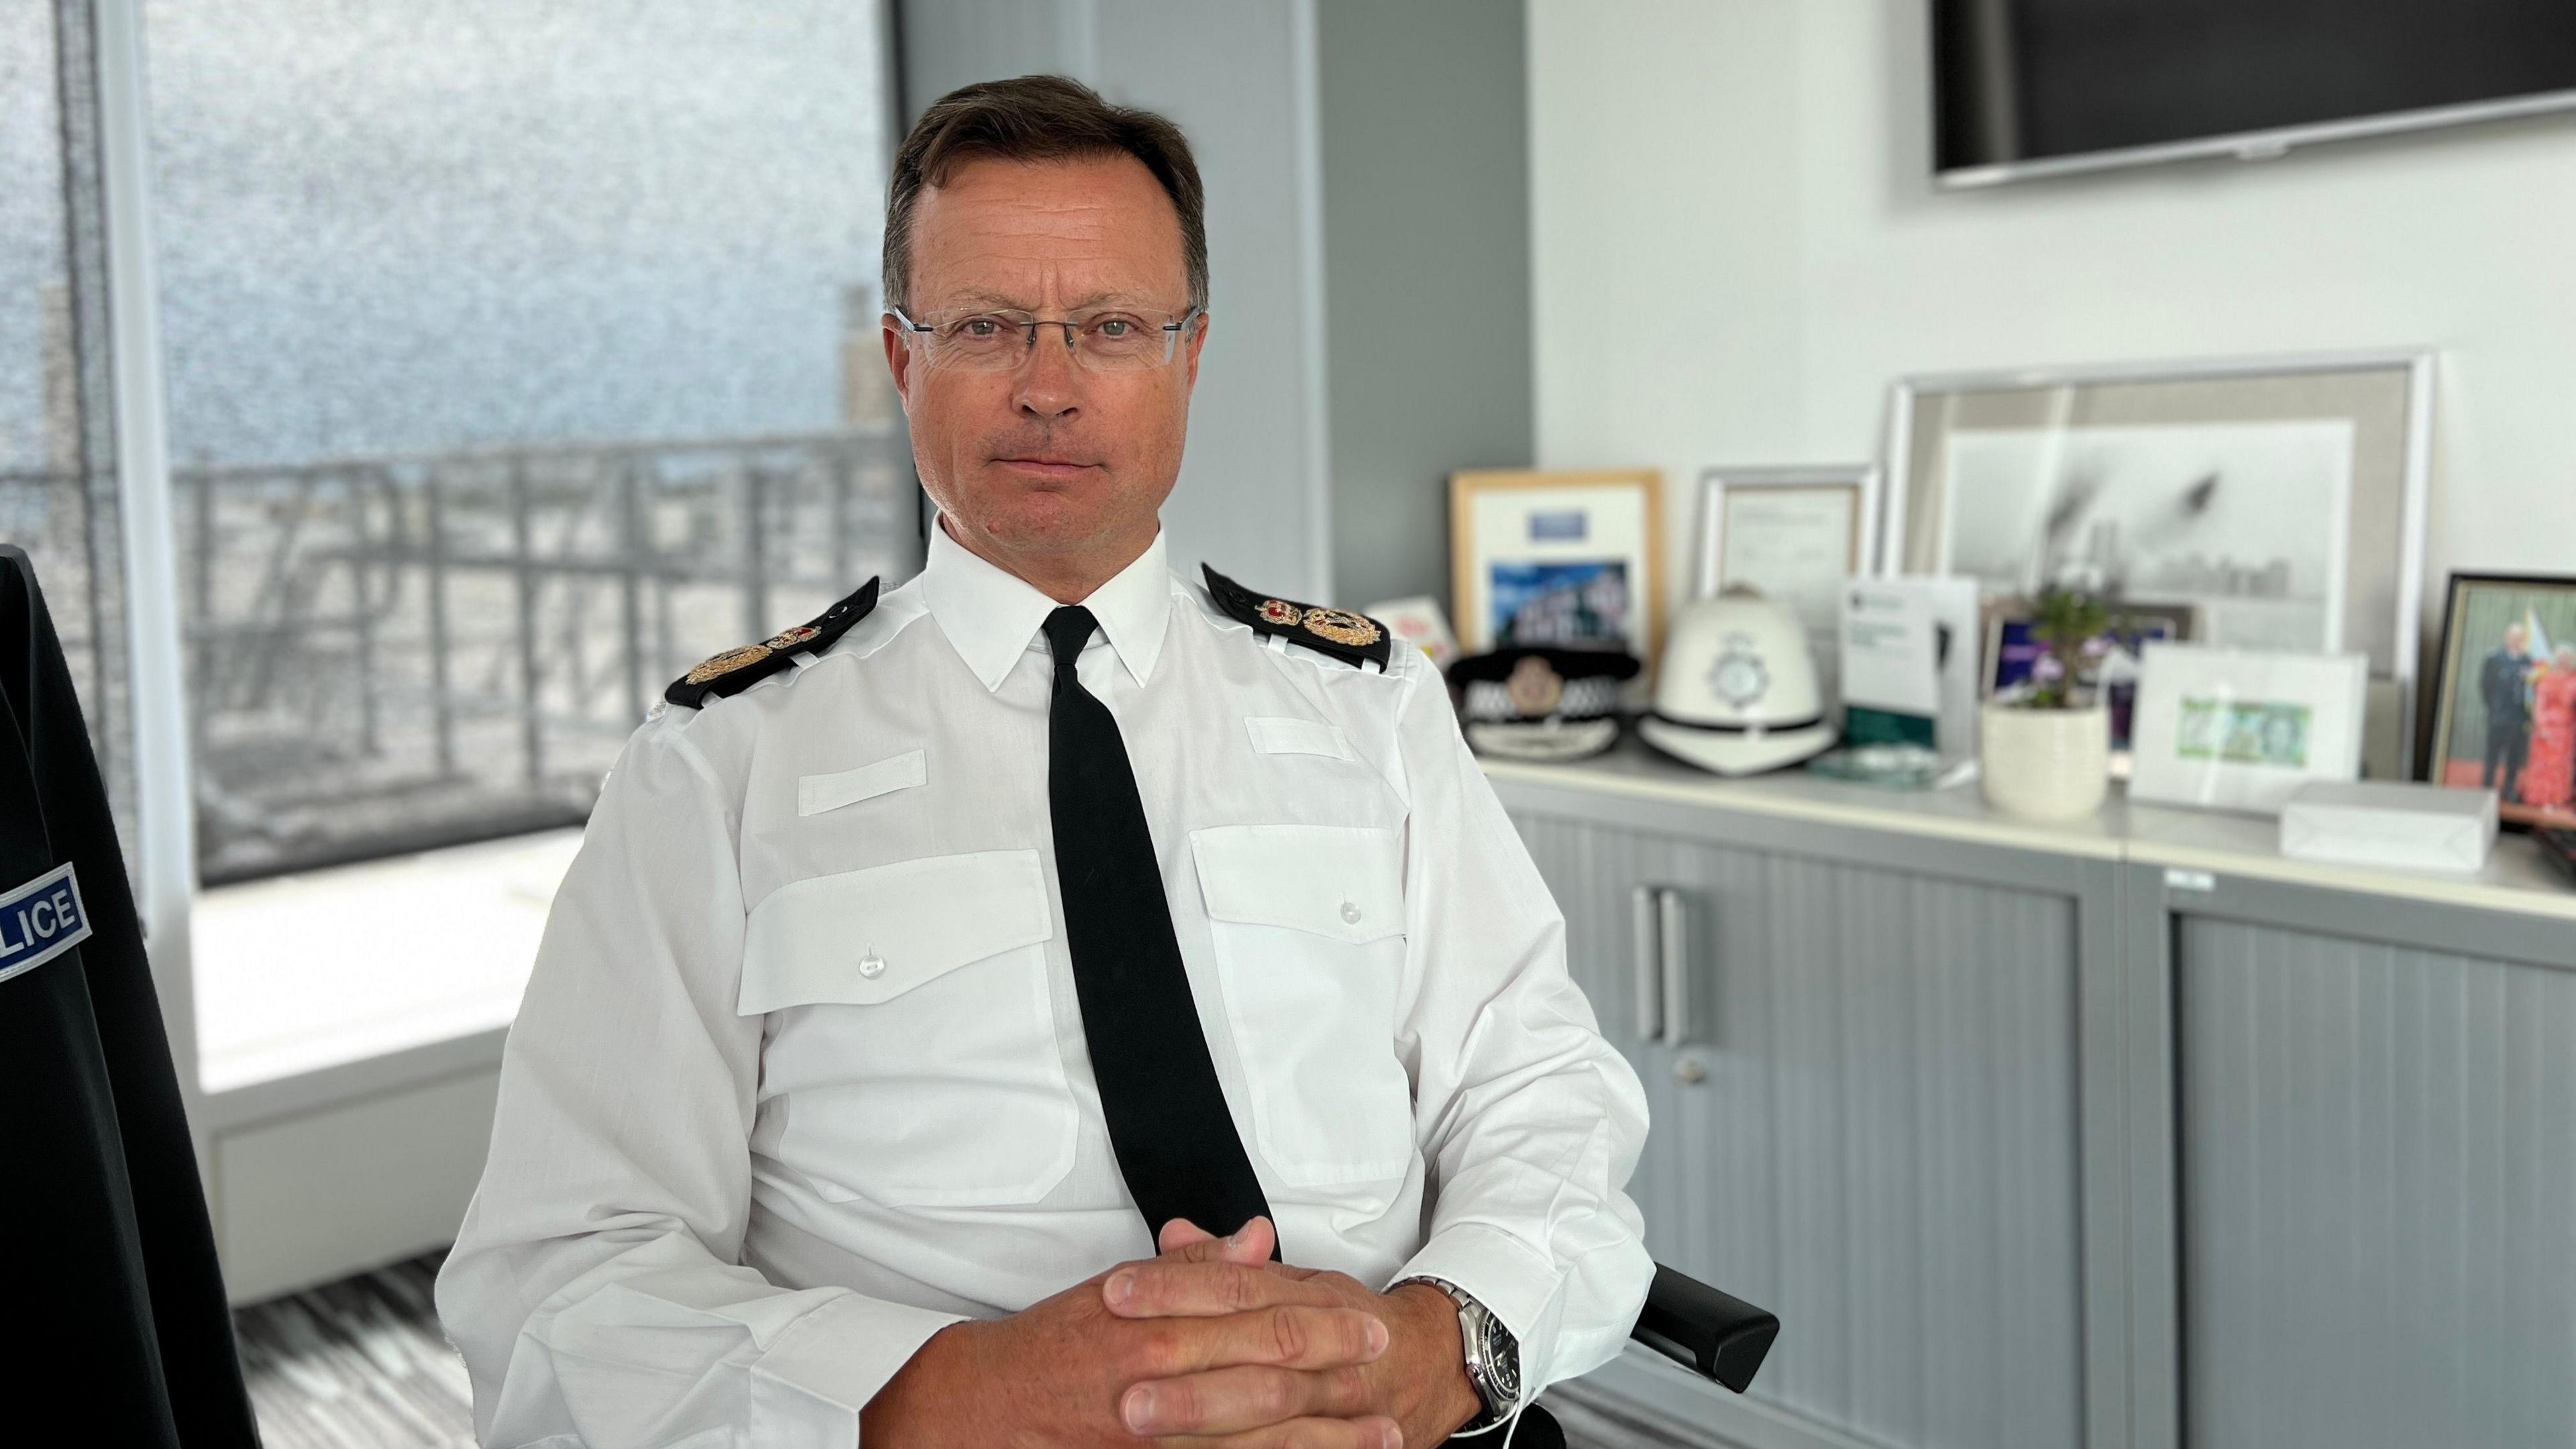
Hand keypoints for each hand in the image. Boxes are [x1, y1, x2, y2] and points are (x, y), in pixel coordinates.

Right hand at [858, 1219, 1398, 1448]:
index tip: (1368, 1323)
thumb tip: (1256, 1237)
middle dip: (1338, 1375)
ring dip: (1327, 1440)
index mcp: (1162, 1323)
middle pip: (1272, 1373)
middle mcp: (1165, 1375)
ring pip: (1262, 1436)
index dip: (1322, 1321)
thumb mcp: (1122, 1290)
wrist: (986, 1407)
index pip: (1261, 1315)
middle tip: (1387, 1372)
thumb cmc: (1054, 1346)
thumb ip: (1195, 1268)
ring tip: (1382, 1440)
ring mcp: (1162, 1434)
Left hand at [1107, 1218, 1482, 1447]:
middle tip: (1124, 1384)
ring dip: (1210, 1421)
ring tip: (1145, 1430)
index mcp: (1311, 1296)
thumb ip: (1228, 1264)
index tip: (1118, 1293)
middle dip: (1189, 1367)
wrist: (1435, 1362)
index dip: (1176, 1288)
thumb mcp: (1295, 1281)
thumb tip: (1172, 1234)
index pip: (1237, 1285)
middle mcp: (1328, 1346)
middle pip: (1254, 1350)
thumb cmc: (1350, 1322)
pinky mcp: (1350, 1438)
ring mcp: (1343, 1400)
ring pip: (1276, 1410)